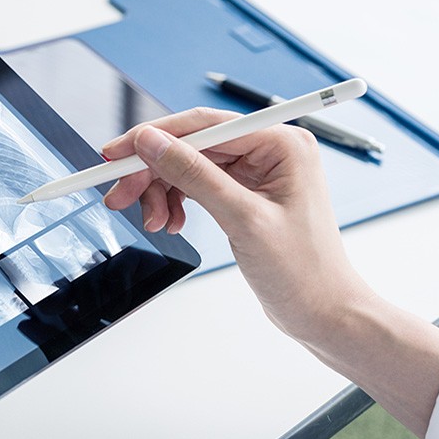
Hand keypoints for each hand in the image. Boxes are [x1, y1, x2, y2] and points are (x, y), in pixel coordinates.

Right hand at [101, 108, 373, 343]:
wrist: (322, 312)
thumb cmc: (302, 270)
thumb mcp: (242, 219)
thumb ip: (194, 175)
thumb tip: (151, 142)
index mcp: (281, 143)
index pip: (203, 125)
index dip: (153, 138)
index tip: (116, 154)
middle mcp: (269, 150)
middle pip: (191, 145)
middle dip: (152, 171)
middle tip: (119, 196)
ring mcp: (257, 172)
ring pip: (189, 166)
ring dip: (161, 191)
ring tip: (154, 223)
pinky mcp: (245, 193)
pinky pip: (197, 185)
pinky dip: (176, 202)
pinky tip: (170, 223)